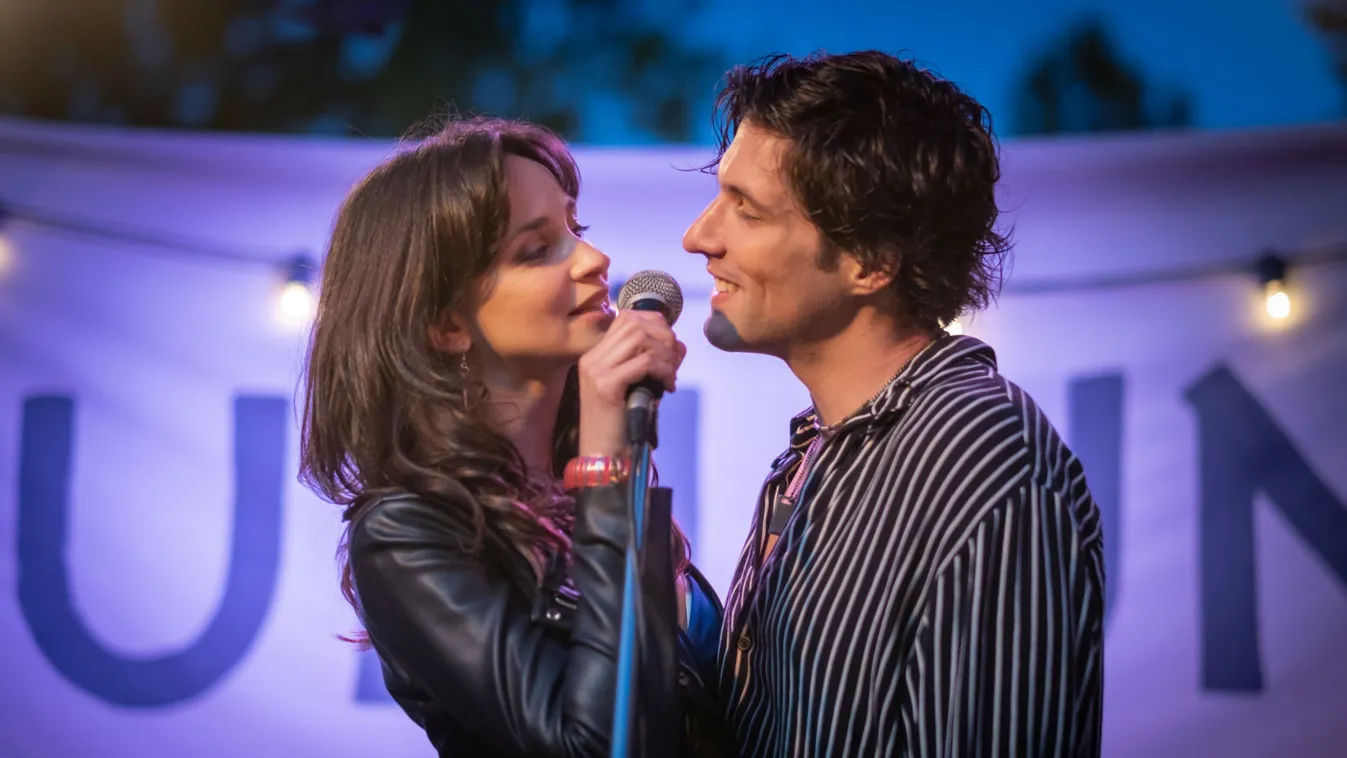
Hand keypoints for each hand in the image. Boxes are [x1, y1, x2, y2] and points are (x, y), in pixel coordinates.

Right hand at [577, 310, 685, 456]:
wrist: (603, 456)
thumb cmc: (621, 425)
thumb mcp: (640, 387)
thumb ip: (655, 363)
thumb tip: (679, 344)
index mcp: (595, 355)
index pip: (626, 318)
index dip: (655, 323)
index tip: (670, 345)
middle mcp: (592, 358)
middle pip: (634, 324)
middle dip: (663, 337)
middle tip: (674, 361)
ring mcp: (596, 370)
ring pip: (640, 339)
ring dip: (664, 354)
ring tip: (670, 375)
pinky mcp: (606, 385)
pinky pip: (643, 362)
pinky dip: (662, 370)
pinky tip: (668, 386)